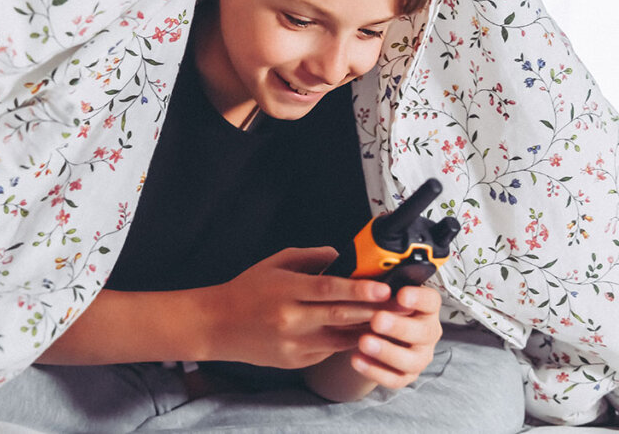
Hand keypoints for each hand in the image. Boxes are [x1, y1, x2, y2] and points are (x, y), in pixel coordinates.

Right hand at [204, 247, 392, 368]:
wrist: (219, 325)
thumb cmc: (247, 290)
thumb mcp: (275, 263)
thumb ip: (311, 258)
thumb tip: (342, 256)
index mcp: (286, 290)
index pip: (328, 289)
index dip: (358, 289)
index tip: (383, 287)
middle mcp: (290, 319)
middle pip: (340, 316)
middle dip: (374, 310)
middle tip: (400, 305)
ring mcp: (294, 344)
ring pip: (340, 338)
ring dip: (367, 329)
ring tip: (390, 320)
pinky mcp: (296, 361)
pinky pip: (328, 350)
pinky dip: (345, 341)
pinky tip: (362, 333)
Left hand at [350, 284, 442, 388]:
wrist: (374, 332)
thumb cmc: (379, 305)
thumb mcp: (380, 291)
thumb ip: (379, 283)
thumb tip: (364, 265)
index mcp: (425, 307)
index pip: (431, 301)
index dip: (419, 298)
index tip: (401, 294)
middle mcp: (428, 332)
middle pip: (424, 332)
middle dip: (399, 326)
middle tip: (376, 320)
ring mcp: (419, 356)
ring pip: (411, 360)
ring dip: (387, 351)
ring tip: (363, 342)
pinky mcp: (406, 376)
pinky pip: (394, 379)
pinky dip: (375, 371)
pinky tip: (356, 360)